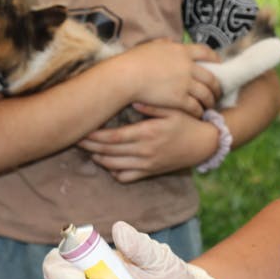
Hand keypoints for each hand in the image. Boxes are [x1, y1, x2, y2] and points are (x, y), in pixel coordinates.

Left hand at [78, 104, 219, 182]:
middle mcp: (144, 151)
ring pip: (113, 166)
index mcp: (148, 133)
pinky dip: (112, 172)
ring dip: (97, 158)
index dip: (94, 135)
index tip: (82, 129)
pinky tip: (106, 162)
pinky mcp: (149, 173)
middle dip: (90, 146)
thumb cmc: (187, 123)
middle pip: (108, 151)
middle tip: (75, 138)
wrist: (204, 145)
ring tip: (87, 149)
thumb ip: (152, 105)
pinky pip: (125, 177)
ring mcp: (146, 164)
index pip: (113, 137)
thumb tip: (134, 101)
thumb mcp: (173, 109)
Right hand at [120, 40, 221, 117]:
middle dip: (216, 86)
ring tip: (210, 106)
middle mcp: (188, 66)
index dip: (215, 59)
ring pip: (206, 94)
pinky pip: (195, 106)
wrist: (127, 76)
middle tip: (217, 92)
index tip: (218, 65)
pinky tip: (198, 114)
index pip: (206, 52)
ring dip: (210, 101)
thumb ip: (163, 43)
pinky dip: (199, 111)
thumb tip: (168, 41)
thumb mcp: (152, 46)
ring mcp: (185, 83)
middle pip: (210, 77)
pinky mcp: (179, 99)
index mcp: (182, 51)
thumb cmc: (134, 61)